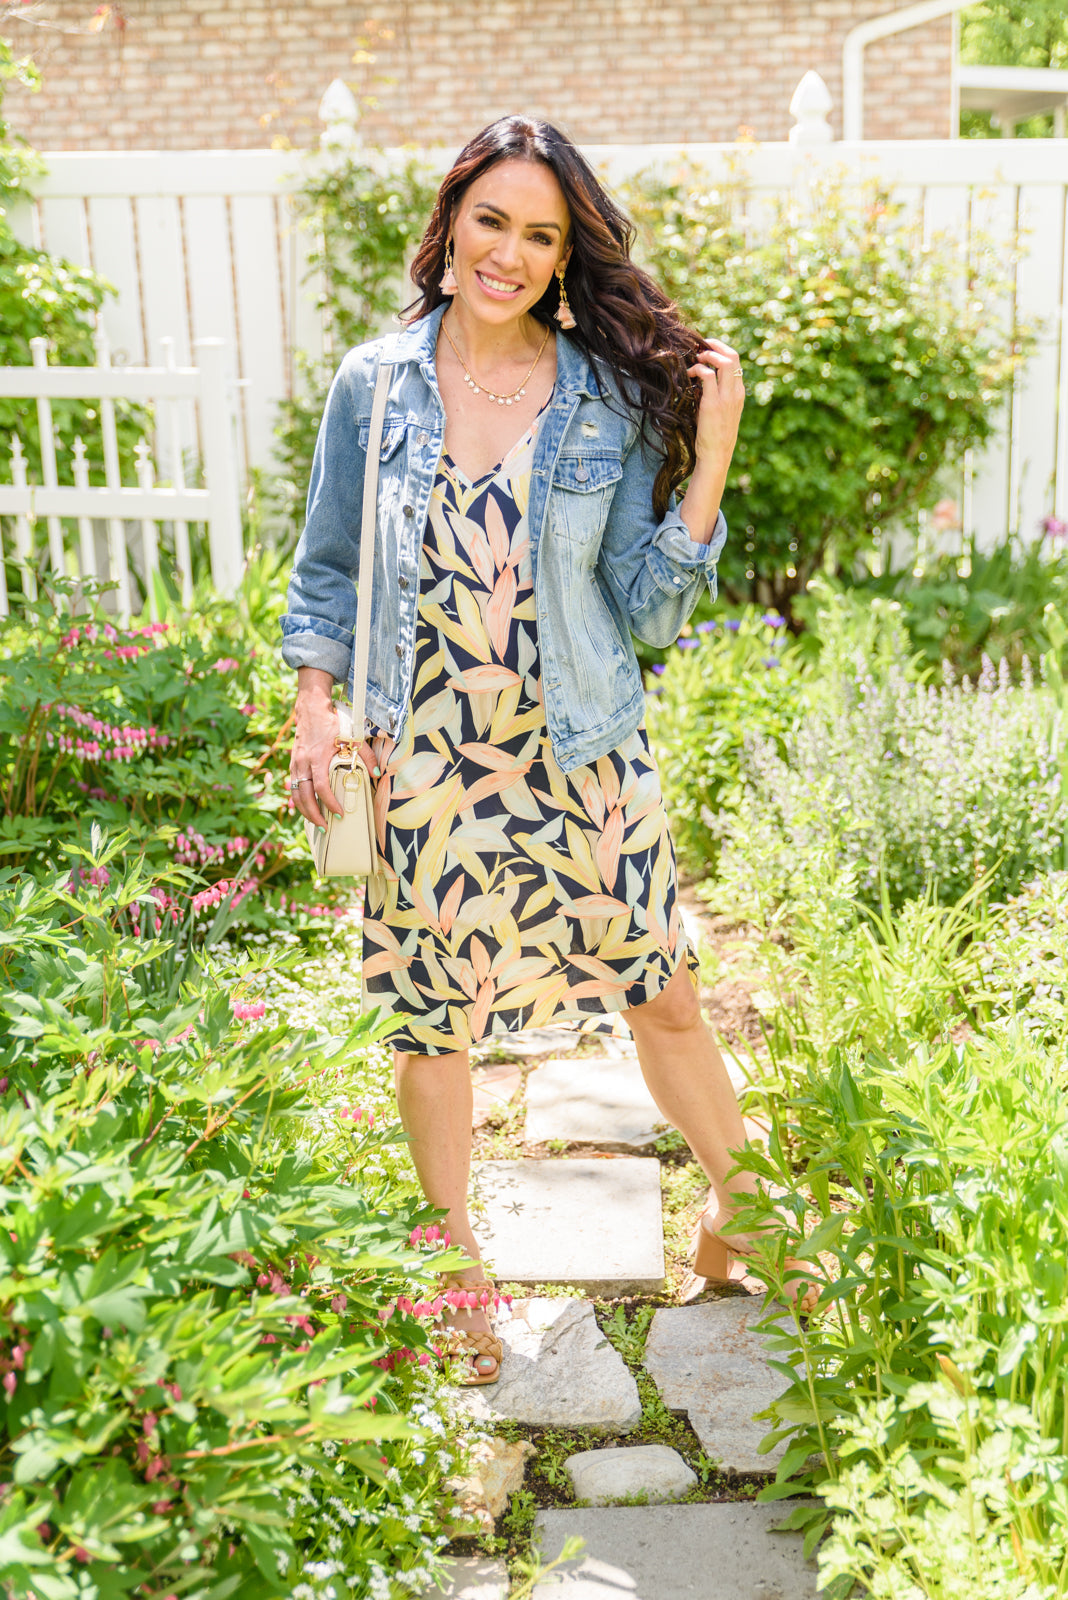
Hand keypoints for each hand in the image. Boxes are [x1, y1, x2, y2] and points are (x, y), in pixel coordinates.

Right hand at [290, 676, 375, 830]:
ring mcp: (295, 764)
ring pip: (295, 794)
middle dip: (313, 815)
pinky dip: (300, 801)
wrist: (311, 709)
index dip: (329, 803)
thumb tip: (377, 775)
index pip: (321, 787)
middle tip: (326, 827)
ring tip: (317, 823)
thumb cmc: (333, 723)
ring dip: (305, 811)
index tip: (339, 813)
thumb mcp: (352, 737)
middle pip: (303, 796)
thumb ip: (366, 756)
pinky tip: (310, 809)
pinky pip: (294, 788)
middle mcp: (302, 763)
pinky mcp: (293, 764)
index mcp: (316, 758)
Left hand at [687, 336, 744, 466]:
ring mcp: (726, 397)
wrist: (716, 456)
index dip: (722, 350)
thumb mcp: (719, 412)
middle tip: (700, 345)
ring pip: (723, 362)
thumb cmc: (714, 436)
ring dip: (707, 355)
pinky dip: (697, 369)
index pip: (736, 362)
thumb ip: (714, 395)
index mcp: (739, 393)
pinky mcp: (713, 403)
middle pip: (733, 356)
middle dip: (715, 345)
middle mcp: (736, 392)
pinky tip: (688, 375)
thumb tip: (699, 381)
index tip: (707, 349)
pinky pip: (707, 376)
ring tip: (695, 358)